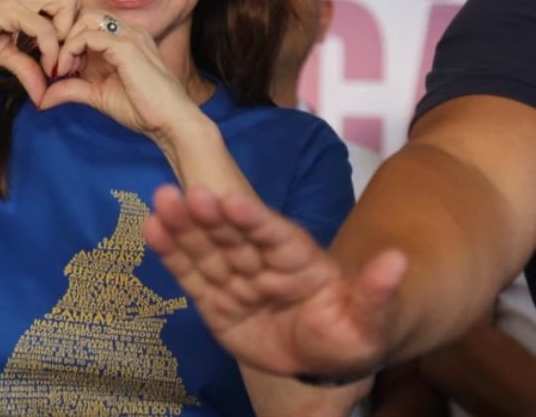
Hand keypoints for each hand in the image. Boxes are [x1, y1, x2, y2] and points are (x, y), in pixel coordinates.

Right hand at [0, 0, 78, 103]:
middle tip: (64, 63)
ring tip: (53, 65)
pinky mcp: (9, 7)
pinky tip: (43, 68)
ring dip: (66, 40)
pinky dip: (51, 51)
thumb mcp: (3, 53)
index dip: (72, 33)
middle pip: (73, 2)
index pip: (67, 4)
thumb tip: (43, 96)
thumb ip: (27, 68)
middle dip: (75, 34)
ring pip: (66, 8)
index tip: (63, 61)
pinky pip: (45, 29)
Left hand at [37, 10, 198, 138]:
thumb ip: (72, 89)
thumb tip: (42, 97)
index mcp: (124, 38)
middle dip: (63, 35)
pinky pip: (88, 36)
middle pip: (84, 13)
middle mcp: (128, 30)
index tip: (57, 67)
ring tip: (61, 68)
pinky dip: (71, 51)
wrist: (169, 122)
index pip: (87, 22)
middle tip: (55, 64)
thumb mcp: (98, 96)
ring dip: (66, 41)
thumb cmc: (142, 109)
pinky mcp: (126, 47)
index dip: (67, 39)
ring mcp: (129, 35)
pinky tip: (66, 71)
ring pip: (84, 19)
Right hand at [143, 184, 408, 378]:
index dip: (254, 218)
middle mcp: (262, 259)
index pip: (274, 235)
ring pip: (206, 249)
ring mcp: (235, 278)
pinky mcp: (213, 300)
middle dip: (210, 216)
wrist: (323, 355)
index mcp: (299, 258)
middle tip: (186, 194)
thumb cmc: (349, 329)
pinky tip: (152, 229)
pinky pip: (190, 276)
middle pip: (233, 236)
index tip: (232, 200)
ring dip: (183, 226)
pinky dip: (170, 254)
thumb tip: (398, 261)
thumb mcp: (370, 320)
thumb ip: (377, 293)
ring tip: (161, 201)